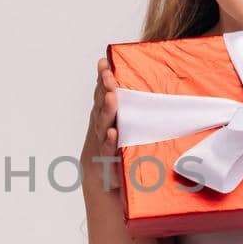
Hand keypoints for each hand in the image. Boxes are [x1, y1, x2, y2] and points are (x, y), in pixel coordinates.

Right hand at [83, 56, 121, 193]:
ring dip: (107, 111)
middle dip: (104, 89)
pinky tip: (113, 133)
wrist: (103, 181)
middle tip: (107, 74)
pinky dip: (110, 142)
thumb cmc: (115, 149)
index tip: (104, 62)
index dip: (102, 77)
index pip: (102, 93)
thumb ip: (127, 108)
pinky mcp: (108, 161)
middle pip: (102, 105)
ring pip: (103, 125)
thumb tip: (142, 86)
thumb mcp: (120, 126)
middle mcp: (101, 127)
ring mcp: (102, 144)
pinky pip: (109, 150)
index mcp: (104, 117)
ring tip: (111, 97)